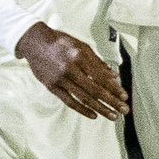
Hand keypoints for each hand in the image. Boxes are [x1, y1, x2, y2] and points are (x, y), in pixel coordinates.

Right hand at [14, 23, 128, 119]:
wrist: (34, 42)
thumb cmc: (58, 42)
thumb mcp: (81, 45)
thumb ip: (97, 61)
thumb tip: (113, 75)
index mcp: (80, 56)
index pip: (101, 77)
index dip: (114, 88)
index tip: (124, 96)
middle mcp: (71, 68)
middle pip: (95, 90)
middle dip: (112, 101)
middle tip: (123, 110)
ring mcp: (61, 79)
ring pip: (84, 98)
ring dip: (101, 108)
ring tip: (112, 116)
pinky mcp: (52, 87)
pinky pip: (69, 101)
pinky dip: (82, 109)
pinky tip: (93, 115)